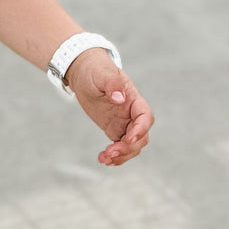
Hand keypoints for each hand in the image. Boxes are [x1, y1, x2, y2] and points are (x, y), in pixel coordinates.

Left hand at [69, 48, 152, 166]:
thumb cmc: (95, 69)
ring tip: (104, 159)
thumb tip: (119, 97)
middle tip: (110, 152)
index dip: (140, 130)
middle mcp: (132, 113)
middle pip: (140, 136)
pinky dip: (114, 156)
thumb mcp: (103, 73)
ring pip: (132, 146)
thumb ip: (112, 84)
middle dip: (128, 147)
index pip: (145, 118)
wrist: (84, 73)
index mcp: (134, 99)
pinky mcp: (113, 129)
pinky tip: (103, 159)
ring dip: (121, 156)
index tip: (128, 138)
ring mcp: (124, 123)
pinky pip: (119, 146)